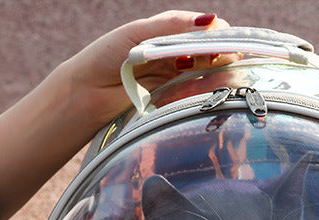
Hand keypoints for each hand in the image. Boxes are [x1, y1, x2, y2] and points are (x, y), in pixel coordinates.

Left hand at [58, 10, 230, 127]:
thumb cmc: (107, 56)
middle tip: (230, 59)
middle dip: (222, 54)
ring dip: (217, 73)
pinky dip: (204, 90)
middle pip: (209, 52)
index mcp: (167, 33)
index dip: (218, 35)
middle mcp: (174, 55)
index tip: (227, 42)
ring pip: (206, 73)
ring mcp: (174, 78)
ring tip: (224, 74)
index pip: (203, 30)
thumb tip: (209, 20)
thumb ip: (172, 26)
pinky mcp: (170, 100)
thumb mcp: (140, 33)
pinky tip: (211, 89)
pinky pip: (194, 93)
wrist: (87, 93)